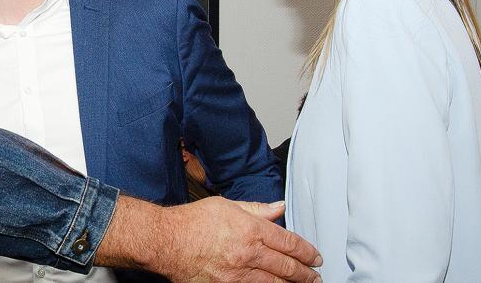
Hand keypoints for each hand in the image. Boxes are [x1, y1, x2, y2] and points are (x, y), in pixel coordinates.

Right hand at [96, 196, 321, 282]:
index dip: (306, 250)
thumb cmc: (191, 221)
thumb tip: (279, 207)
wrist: (166, 241)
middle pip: (286, 266)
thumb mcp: (226, 205)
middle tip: (315, 274)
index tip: (315, 255)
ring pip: (275, 282)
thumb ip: (257, 209)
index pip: (288, 242)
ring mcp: (238, 273)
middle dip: (305, 272)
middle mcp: (247, 252)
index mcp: (250, 229)